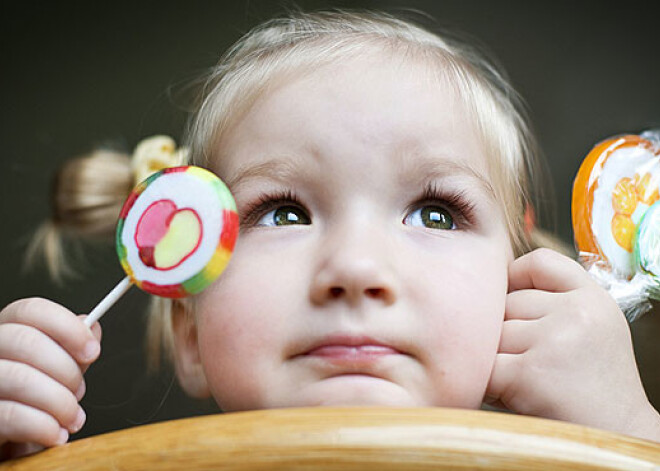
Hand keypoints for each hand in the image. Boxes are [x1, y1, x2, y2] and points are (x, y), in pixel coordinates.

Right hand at [0, 298, 101, 459]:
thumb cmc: (32, 403)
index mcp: (7, 333)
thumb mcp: (55, 373)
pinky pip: (11, 415)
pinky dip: (44, 426)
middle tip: (79, 390)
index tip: (92, 350)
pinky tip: (56, 433)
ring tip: (72, 418)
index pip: (31, 310)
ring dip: (60, 401)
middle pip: (26, 340)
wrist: (10, 449)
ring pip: (20, 377)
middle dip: (66, 369)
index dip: (67, 326)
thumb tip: (92, 327)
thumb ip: (72, 350)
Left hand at [486, 248, 659, 440]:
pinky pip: (484, 365)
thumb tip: (495, 283)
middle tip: (527, 361)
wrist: (616, 434)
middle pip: (506, 302)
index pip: (539, 262)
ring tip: (524, 380)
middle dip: (505, 332)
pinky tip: (512, 394)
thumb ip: (555, 300)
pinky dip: (488, 383)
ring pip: (491, 334)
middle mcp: (576, 313)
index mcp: (592, 298)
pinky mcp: (529, 372)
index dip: (514, 277)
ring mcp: (553, 340)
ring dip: (495, 358)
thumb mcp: (591, 326)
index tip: (510, 299)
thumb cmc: (593, 383)